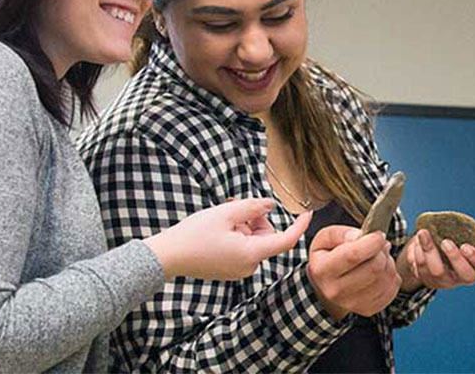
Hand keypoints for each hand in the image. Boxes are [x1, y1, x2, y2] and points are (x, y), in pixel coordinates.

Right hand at [144, 198, 310, 279]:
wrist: (167, 257)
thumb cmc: (193, 235)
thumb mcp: (225, 214)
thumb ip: (253, 207)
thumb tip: (270, 205)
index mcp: (251, 254)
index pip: (286, 240)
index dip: (299, 226)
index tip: (307, 213)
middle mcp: (249, 266)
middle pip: (266, 236)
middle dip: (254, 219)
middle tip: (234, 206)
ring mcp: (238, 270)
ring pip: (253, 240)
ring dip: (243, 225)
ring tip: (222, 216)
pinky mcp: (229, 269)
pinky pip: (242, 248)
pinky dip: (236, 235)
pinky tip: (219, 228)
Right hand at [306, 225, 401, 319]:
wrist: (326, 285)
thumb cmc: (328, 257)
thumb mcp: (325, 239)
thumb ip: (341, 233)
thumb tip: (360, 236)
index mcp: (324, 270)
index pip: (354, 255)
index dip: (373, 241)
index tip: (377, 235)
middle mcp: (337, 291)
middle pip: (375, 267)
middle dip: (381, 251)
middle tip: (377, 245)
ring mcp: (353, 304)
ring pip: (387, 277)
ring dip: (388, 262)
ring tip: (378, 257)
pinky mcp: (369, 309)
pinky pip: (393, 288)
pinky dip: (392, 275)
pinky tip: (380, 271)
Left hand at [397, 230, 474, 291]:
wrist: (434, 253)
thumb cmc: (454, 241)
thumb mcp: (461, 236)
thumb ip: (460, 231)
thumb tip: (445, 221)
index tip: (466, 246)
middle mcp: (464, 276)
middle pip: (467, 276)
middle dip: (455, 258)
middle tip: (446, 242)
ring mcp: (446, 281)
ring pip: (438, 272)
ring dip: (430, 251)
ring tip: (423, 233)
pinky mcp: (429, 281)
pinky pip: (422, 269)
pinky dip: (418, 252)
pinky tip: (417, 241)